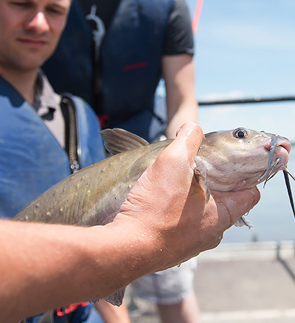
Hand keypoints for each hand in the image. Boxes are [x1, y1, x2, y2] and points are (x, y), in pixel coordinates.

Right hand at [112, 122, 259, 272]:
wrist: (127, 246)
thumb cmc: (157, 207)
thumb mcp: (175, 161)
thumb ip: (189, 140)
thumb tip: (193, 129)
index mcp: (222, 215)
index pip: (249, 193)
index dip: (242, 174)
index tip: (228, 162)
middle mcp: (210, 234)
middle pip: (222, 202)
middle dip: (210, 183)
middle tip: (191, 168)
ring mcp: (189, 244)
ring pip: (197, 214)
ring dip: (187, 198)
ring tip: (169, 183)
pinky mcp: (168, 248)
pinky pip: (177, 225)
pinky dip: (170, 212)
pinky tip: (156, 201)